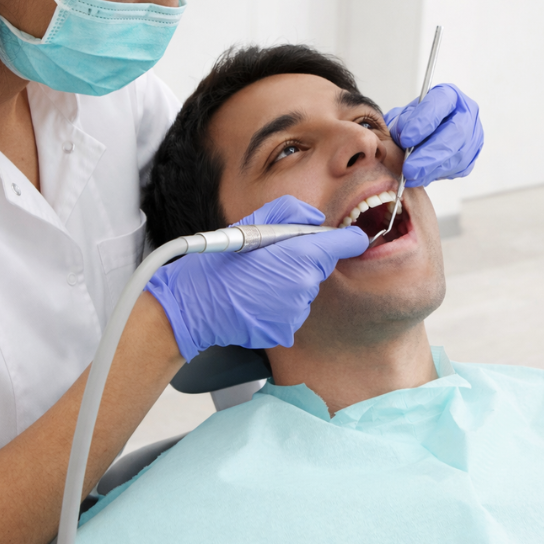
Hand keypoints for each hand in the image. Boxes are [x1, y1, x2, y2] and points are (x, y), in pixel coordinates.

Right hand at [145, 195, 367, 360]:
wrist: (192, 305)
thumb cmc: (217, 263)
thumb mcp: (249, 224)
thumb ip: (289, 212)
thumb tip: (316, 218)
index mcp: (298, 257)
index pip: (342, 245)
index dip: (348, 240)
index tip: (351, 238)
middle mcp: (302, 287)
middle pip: (319, 268)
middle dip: (303, 261)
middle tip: (271, 258)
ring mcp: (294, 312)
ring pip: (305, 291)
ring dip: (290, 284)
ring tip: (258, 281)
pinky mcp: (285, 331)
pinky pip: (292, 312)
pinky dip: (279, 305)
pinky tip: (256, 300)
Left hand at [384, 83, 483, 187]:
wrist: (425, 133)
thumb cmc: (415, 121)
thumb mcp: (404, 115)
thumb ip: (402, 122)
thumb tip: (403, 137)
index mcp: (449, 96)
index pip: (440, 104)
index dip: (423, 122)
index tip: (406, 138)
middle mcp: (466, 114)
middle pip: (455, 133)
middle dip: (429, 154)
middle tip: (409, 168)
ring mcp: (473, 136)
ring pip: (457, 155)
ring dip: (431, 169)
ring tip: (411, 176)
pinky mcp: (471, 157)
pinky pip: (456, 169)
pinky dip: (436, 175)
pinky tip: (421, 177)